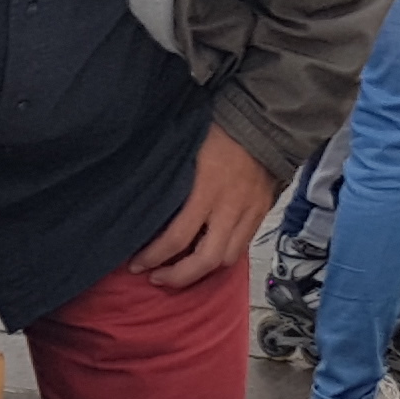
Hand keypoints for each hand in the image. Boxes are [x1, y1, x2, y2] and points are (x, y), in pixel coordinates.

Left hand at [128, 126, 276, 291]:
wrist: (262, 121)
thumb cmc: (217, 132)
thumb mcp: (186, 153)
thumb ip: (171, 184)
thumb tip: (145, 209)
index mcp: (207, 189)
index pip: (178, 237)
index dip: (154, 257)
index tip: (137, 264)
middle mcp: (230, 207)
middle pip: (206, 260)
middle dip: (178, 277)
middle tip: (156, 277)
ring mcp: (249, 212)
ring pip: (226, 260)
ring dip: (202, 272)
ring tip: (181, 271)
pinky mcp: (261, 213)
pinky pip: (242, 247)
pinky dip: (222, 258)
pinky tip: (205, 256)